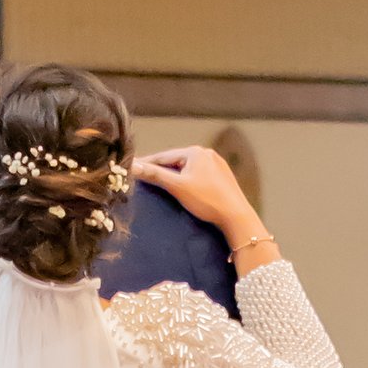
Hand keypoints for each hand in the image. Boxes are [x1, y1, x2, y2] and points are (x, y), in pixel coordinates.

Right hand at [131, 145, 271, 261]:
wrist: (236, 215)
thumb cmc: (206, 200)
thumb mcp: (177, 187)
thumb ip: (155, 175)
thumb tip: (132, 166)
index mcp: (195, 151)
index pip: (164, 156)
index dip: (147, 162)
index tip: (132, 167)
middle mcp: (206, 153)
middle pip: (176, 160)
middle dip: (160, 167)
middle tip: (143, 175)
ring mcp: (216, 164)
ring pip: (187, 167)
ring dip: (174, 173)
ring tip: (160, 181)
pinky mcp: (222, 175)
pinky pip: (198, 173)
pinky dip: (187, 178)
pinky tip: (182, 186)